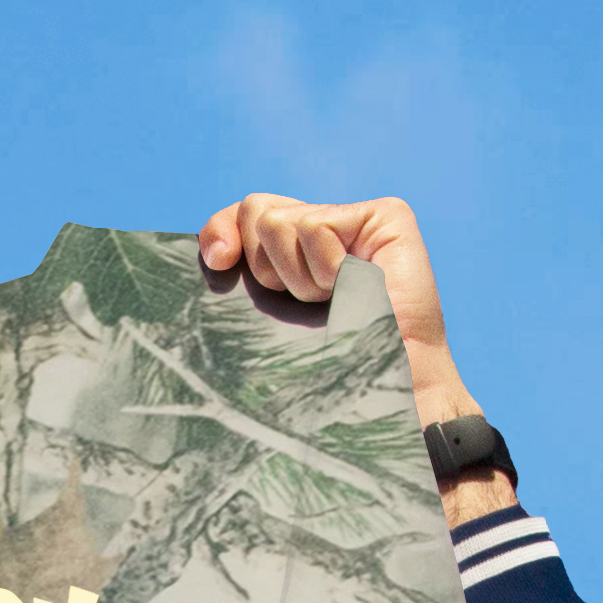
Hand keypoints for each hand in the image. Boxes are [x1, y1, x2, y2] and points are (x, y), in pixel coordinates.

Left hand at [196, 192, 514, 519]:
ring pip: (278, 220)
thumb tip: (217, 254)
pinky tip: (350, 288)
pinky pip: (315, 225)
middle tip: (300, 303)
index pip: (240, 215)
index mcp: (295, 251)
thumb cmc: (323, 369)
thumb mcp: (264, 319)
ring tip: (329, 301)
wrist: (379, 391)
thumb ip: (243, 279)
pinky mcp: (386, 217)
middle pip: (255, 210)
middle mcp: (326, 229)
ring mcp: (357, 220)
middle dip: (264, 266)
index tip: (220, 262)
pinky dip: (323, 266)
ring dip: (296, 277)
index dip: (220, 231)